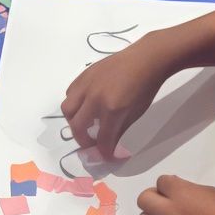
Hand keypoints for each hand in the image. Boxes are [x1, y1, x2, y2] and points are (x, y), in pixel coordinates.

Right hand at [61, 35, 169, 158]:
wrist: (146, 58)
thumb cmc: (146, 87)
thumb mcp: (136, 113)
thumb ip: (118, 131)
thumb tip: (108, 146)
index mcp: (112, 108)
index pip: (102, 138)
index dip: (103, 151)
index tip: (105, 156)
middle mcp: (94, 97)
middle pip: (78, 126)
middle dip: (84, 140)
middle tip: (91, 143)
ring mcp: (87, 84)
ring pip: (67, 109)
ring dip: (74, 121)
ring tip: (85, 123)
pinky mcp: (84, 75)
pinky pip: (70, 93)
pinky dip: (74, 103)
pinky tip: (85, 105)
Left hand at [138, 174, 214, 214]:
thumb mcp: (207, 191)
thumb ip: (186, 189)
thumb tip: (171, 188)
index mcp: (180, 193)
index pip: (160, 181)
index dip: (168, 184)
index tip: (176, 189)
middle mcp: (169, 212)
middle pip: (143, 199)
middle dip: (153, 197)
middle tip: (165, 201)